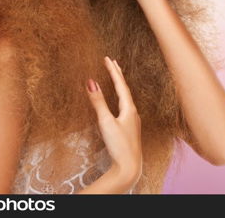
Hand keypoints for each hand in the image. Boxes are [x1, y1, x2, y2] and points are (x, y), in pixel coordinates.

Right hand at [86, 56, 141, 186]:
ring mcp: (132, 119)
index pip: (120, 84)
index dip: (113, 70)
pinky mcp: (129, 127)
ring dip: (119, 85)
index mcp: (129, 108)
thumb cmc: (118, 145)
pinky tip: (119, 101)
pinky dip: (120, 96)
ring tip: (116, 76)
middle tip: (112, 61)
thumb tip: (91, 82)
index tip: (107, 58)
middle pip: (125, 88)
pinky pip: (125, 105)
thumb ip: (98, 102)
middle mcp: (133, 111)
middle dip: (118, 74)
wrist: (129, 167)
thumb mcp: (106, 122)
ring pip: (126, 96)